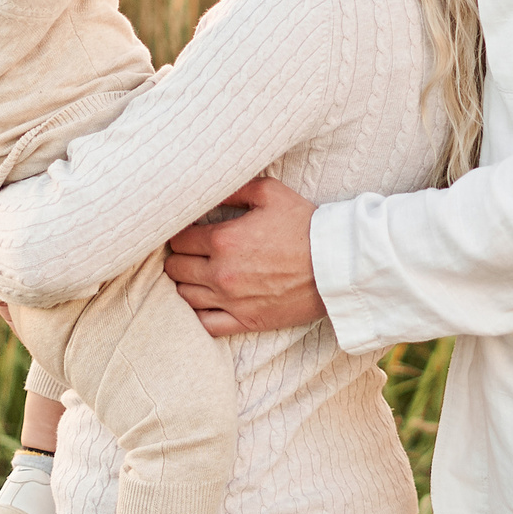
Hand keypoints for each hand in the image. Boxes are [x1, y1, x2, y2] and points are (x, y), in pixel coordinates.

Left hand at [163, 176, 326, 337]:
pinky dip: (196, 314)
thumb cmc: (305, 225)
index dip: (180, 233)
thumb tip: (206, 189)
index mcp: (223, 240)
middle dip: (181, 257)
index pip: (178, 239)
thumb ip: (234, 189)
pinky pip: (204, 324)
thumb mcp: (270, 193)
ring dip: (186, 283)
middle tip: (193, 252)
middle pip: (176, 268)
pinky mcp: (245, 321)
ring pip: (184, 296)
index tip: (190, 232)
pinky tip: (205, 302)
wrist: (336, 265)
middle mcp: (221, 273)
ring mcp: (231, 301)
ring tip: (199, 274)